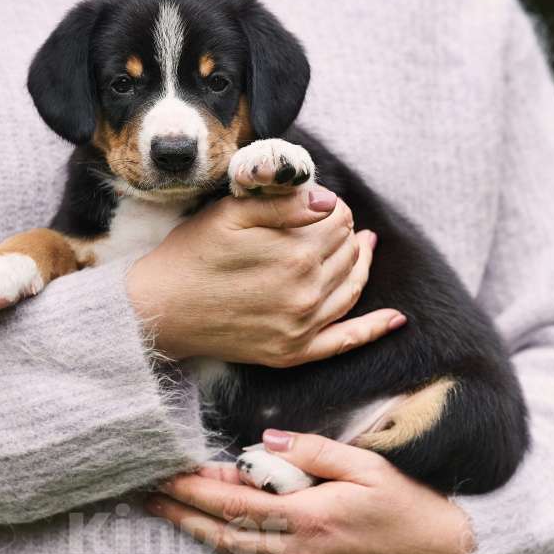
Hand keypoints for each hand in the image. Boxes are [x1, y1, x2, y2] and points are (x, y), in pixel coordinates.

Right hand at [126, 187, 404, 365]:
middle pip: (347, 252)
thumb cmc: (190, 255)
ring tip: (364, 246)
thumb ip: (284, 203)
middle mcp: (307, 293)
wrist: (158, 312)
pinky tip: (395, 319)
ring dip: (362, 264)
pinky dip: (374, 329)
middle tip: (334, 221)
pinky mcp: (292, 352)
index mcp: (296, 253)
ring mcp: (302, 327)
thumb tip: (329, 200)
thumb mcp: (230, 214)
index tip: (317, 203)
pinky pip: (345, 342)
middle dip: (345, 232)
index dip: (332, 207)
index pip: (337, 221)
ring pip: (352, 289)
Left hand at [146, 431, 474, 553]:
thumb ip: (314, 451)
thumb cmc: (409, 505)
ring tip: (174, 511)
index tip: (167, 474)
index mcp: (311, 516)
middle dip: (184, 512)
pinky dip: (238, 544)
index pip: (236, 501)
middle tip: (150, 496)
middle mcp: (301, 551)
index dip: (196, 488)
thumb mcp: (368, 467)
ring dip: (203, 531)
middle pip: (225, 532)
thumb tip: (266, 440)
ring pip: (240, 552)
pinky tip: (222, 530)